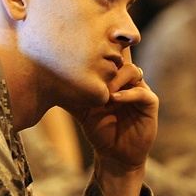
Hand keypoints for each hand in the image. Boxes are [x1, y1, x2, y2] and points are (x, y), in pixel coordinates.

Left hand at [77, 51, 158, 195]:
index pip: (110, 55)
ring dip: (116, 78)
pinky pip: (142, 93)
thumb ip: (70, 95)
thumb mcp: (80, 110)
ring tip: (104, 91)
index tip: (88, 41)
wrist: (114, 154)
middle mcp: (127, 80)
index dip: (103, 46)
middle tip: (92, 67)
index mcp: (113, 77)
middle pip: (123, 57)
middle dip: (108, 59)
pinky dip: (128, 94)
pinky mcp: (149, 105)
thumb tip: (46, 83)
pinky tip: (114, 99)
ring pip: (133, 71)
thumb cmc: (99, 129)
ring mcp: (140, 90)